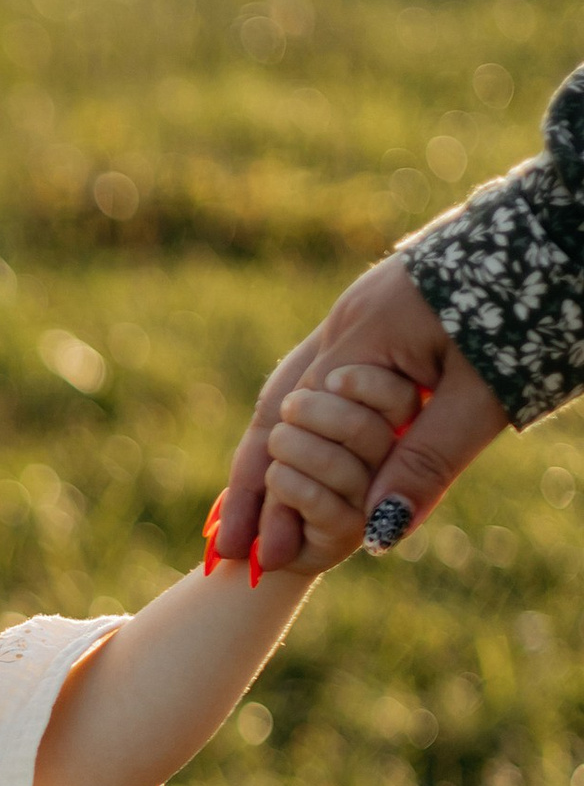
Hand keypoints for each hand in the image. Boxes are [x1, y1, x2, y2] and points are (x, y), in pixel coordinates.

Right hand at [212, 257, 507, 570]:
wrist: (561, 227)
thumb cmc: (534, 308)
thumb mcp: (483, 398)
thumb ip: (426, 462)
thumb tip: (379, 532)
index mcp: (360, 337)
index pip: (295, 429)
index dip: (277, 500)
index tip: (271, 558)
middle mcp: (348, 319)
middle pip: (279, 409)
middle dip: (255, 482)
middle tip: (234, 549)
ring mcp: (364, 308)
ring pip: (299, 389)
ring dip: (275, 452)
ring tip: (257, 509)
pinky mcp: (387, 307)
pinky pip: (331, 373)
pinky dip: (311, 421)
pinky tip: (307, 448)